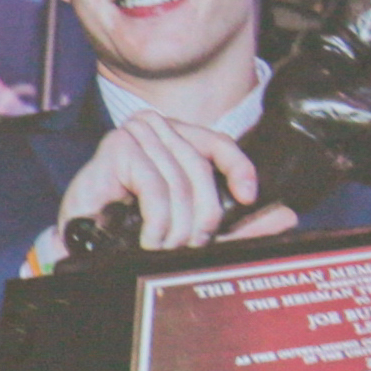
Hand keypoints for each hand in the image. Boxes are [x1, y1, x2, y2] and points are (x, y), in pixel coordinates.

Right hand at [56, 113, 260, 253]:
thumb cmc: (134, 228)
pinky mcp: (116, 148)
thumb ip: (241, 223)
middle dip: (202, 216)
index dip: (239, 168)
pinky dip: (158, 222)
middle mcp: (156, 126)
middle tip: (189, 244)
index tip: (248, 197)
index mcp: (176, 136)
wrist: (83, 242)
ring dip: (175, 227)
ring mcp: (134, 133)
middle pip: (201, 170)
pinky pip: (157, 189)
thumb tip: (287, 215)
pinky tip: (149, 238)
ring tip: (163, 245)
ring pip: (180, 185)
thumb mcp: (194, 225)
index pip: (219, 143)